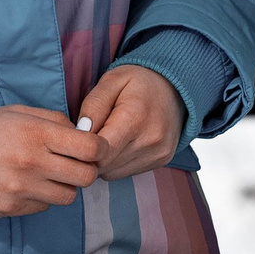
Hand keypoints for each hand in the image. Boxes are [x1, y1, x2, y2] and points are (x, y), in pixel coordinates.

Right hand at [0, 106, 102, 216]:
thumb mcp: (24, 113)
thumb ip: (58, 122)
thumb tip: (87, 137)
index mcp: (38, 135)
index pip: (90, 148)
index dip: (100, 148)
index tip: (96, 148)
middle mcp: (32, 164)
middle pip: (85, 177)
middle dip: (86, 170)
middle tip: (76, 164)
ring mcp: (21, 189)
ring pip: (68, 197)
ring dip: (65, 186)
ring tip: (50, 175)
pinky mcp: (11, 208)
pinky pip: (44, 207)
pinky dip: (43, 197)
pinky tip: (28, 184)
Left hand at [75, 65, 185, 182]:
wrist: (175, 87)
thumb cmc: (139, 81)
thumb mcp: (112, 80)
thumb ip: (93, 105)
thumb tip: (80, 132)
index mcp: (135, 117)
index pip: (99, 152)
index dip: (83, 147)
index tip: (79, 134)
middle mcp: (150, 140)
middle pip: (104, 165)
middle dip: (91, 154)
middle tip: (92, 133)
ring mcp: (158, 153)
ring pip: (113, 173)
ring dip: (104, 160)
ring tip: (107, 136)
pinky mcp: (161, 161)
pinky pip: (126, 172)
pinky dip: (117, 162)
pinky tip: (120, 143)